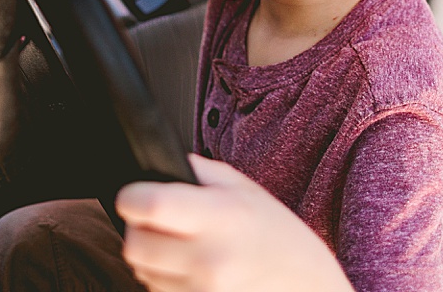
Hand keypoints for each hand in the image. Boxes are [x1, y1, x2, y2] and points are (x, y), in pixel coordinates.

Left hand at [115, 155, 354, 291]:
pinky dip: (167, 283)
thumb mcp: (246, 190)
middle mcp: (210, 260)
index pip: (149, 205)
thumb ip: (199, 171)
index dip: (132, 197)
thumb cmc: (279, 238)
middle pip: (135, 246)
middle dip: (139, 231)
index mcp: (221, 218)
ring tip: (186, 251)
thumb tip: (155, 163)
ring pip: (142, 274)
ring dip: (153, 261)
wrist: (310, 289)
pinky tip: (192, 273)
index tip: (133, 195)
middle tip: (158, 224)